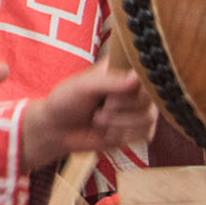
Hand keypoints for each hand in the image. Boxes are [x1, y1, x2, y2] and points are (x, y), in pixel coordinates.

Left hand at [20, 62, 156, 168]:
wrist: (58, 130)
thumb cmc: (67, 101)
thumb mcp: (83, 86)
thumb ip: (110, 82)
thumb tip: (137, 77)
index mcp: (120, 69)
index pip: (143, 72)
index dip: (132, 85)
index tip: (111, 93)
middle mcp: (134, 88)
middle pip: (147, 98)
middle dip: (119, 107)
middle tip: (101, 105)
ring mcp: (138, 110)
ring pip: (147, 119)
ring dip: (117, 123)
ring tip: (98, 118)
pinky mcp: (138, 131)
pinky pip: (143, 135)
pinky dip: (119, 135)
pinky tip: (105, 131)